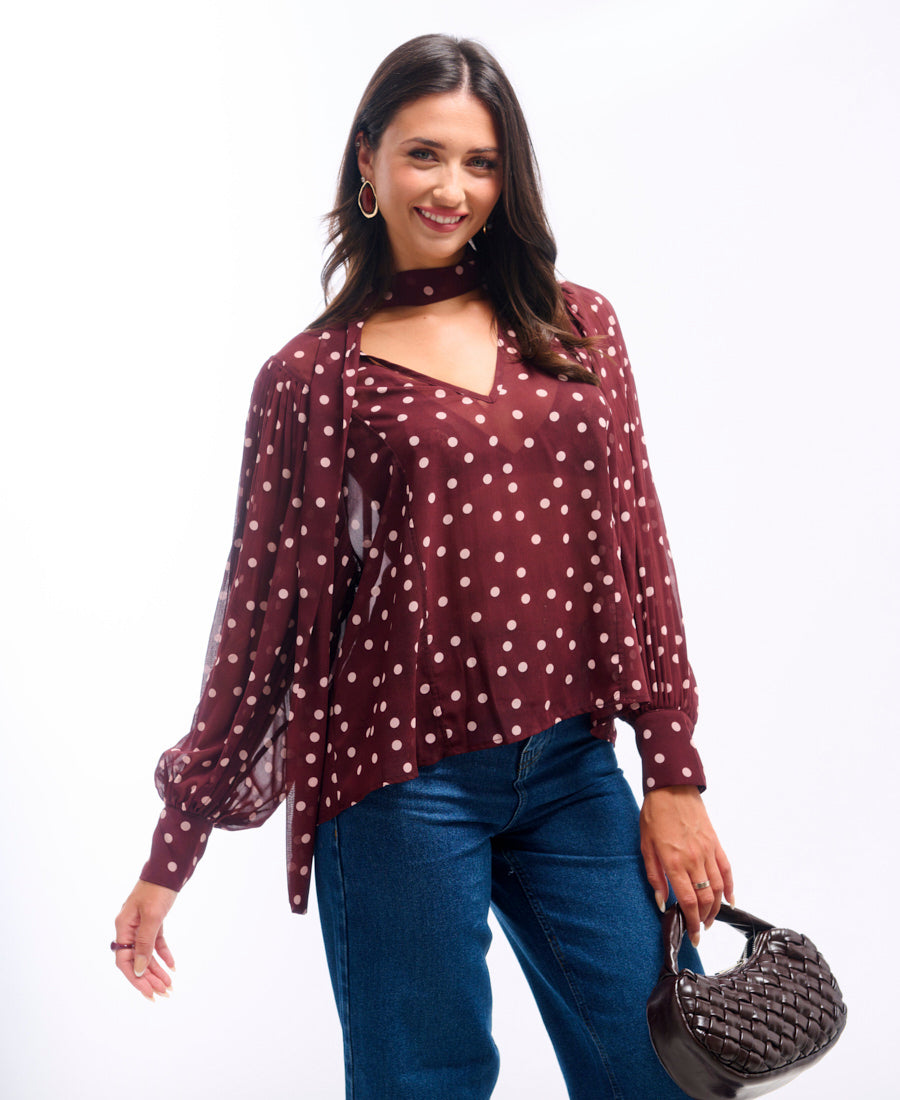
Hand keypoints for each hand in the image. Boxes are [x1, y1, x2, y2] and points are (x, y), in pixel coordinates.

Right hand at [113, 880, 177, 1000]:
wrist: (169, 868)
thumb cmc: (158, 889)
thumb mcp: (152, 917)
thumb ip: (145, 943)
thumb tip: (139, 970)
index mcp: (123, 927)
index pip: (125, 960)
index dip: (135, 978)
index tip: (148, 992)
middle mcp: (129, 928)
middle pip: (137, 959)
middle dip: (149, 978)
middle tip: (163, 993)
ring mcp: (141, 924)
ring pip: (147, 953)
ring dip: (158, 969)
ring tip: (169, 985)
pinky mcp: (153, 920)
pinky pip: (156, 942)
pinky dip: (163, 954)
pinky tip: (172, 966)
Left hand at [639, 786, 733, 947]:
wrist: (672, 788)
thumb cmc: (655, 815)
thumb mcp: (646, 846)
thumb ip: (654, 876)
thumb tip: (660, 901)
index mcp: (674, 861)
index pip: (688, 901)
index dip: (692, 921)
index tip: (692, 935)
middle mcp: (694, 859)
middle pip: (706, 898)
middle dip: (704, 920)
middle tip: (700, 931)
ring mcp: (708, 851)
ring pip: (719, 888)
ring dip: (716, 908)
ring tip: (710, 919)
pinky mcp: (716, 844)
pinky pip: (727, 870)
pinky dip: (730, 887)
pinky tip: (730, 900)